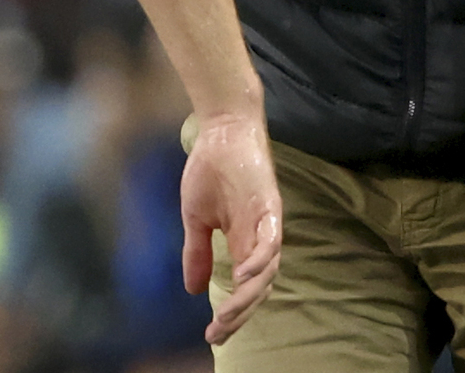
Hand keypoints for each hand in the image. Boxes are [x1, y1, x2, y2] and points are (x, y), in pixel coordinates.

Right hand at [179, 108, 282, 345]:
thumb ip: (197, 252)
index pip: (244, 289)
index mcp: (243, 243)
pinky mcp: (270, 207)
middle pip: (258, 288)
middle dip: (239, 314)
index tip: (211, 335)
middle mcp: (260, 240)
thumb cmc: (210, 169)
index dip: (232, 313)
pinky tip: (244, 276)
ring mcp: (267, 224)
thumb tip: (193, 290)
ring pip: (267, 271)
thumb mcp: (195, 218)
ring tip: (228, 314)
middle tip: (218, 333)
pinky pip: (271, 242)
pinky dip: (260, 261)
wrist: (221, 130)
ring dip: (249, 296)